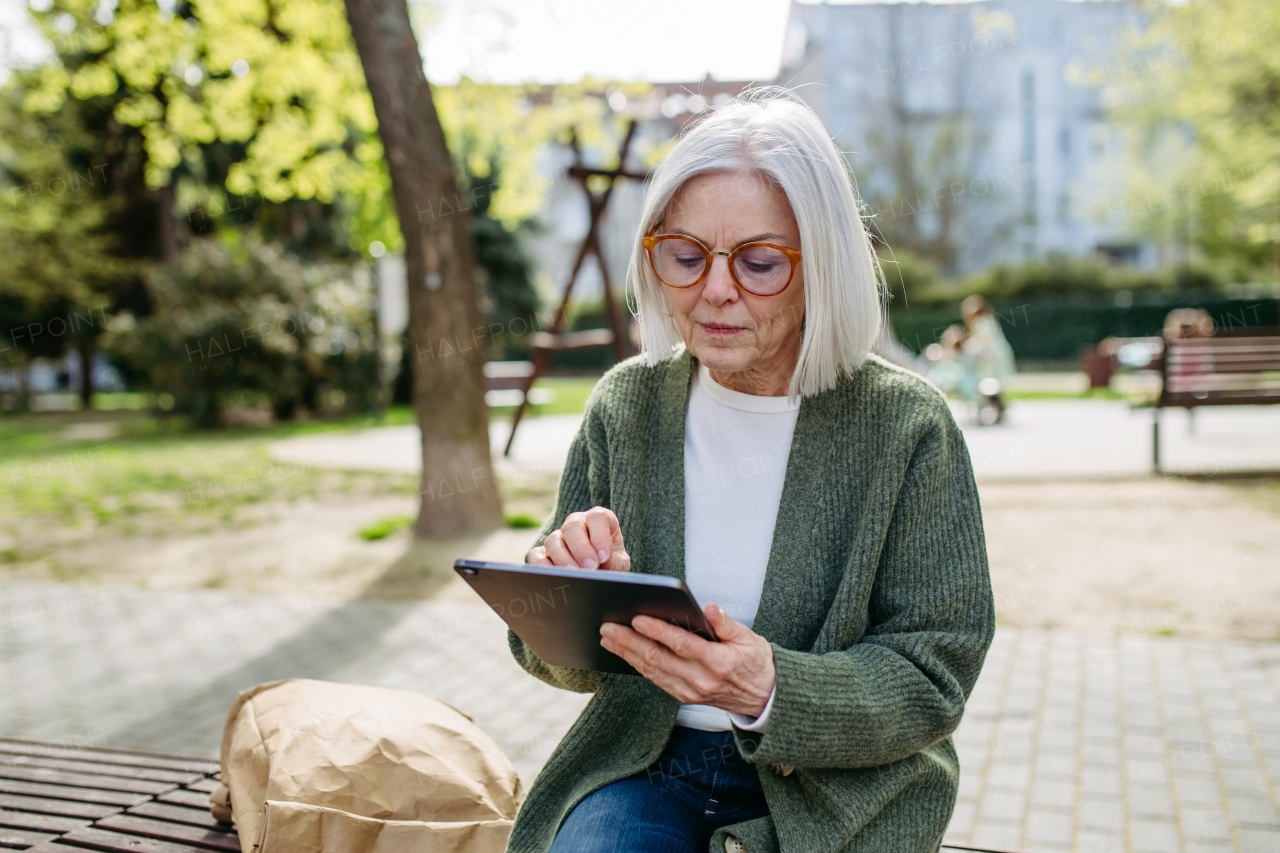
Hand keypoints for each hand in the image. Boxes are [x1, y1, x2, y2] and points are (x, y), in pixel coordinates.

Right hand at [527, 506, 630, 571]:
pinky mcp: (542, 553)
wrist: (600, 576)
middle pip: (573, 527)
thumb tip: (600, 567)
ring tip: (573, 574)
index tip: (604, 556)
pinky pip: (536, 556)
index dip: (600, 536)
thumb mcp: (618, 563)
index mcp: (598, 519)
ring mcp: (558, 538)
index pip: (597, 518)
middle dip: (581, 548)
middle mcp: (576, 524)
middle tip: (590, 567)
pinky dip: (541, 566)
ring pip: (554, 541)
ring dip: (563, 558)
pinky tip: (552, 578)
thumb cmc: (611, 564)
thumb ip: (613, 562)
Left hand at [599, 603, 775, 717]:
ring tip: (608, 638)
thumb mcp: (750, 638)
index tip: (638, 619)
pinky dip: (638, 666)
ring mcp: (690, 691)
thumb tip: (709, 608)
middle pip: (658, 659)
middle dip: (630, 642)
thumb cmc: (756, 663)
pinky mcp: (684, 697)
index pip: (682, 644)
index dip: (658, 632)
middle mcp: (701, 680)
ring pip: (652, 671)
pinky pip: (656, 680)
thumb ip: (726, 623)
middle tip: (609, 628)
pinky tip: (625, 654)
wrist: (764, 697)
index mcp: (718, 662)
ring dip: (627, 654)